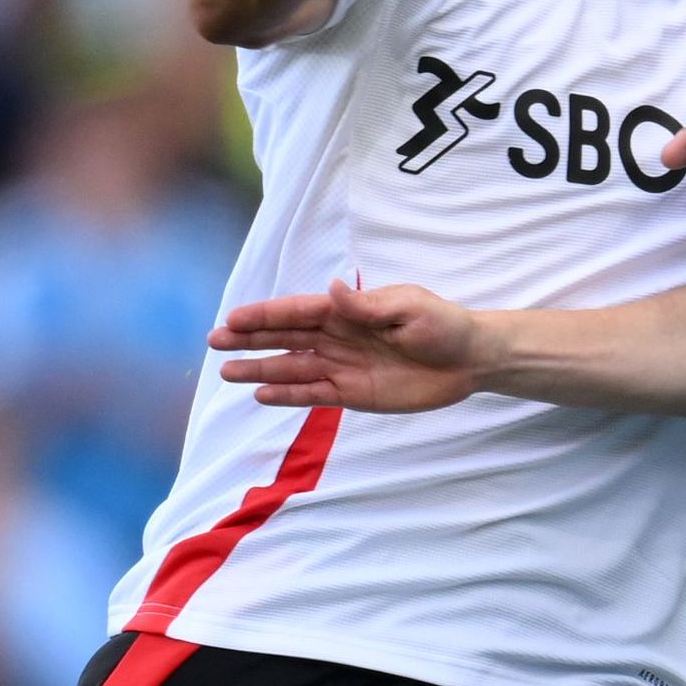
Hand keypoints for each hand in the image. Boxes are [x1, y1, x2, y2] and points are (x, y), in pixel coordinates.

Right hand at [210, 280, 485, 411]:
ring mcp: (343, 365)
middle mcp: (339, 337)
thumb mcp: (409, 309)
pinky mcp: (354, 393)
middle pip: (286, 338)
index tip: (232, 319)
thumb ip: (366, 306)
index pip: (298, 311)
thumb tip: (331, 289)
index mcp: (349, 311)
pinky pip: (314, 394)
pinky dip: (289, 395)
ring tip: (227, 373)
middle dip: (250, 339)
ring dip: (261, 370)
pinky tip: (261, 395)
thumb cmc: (442, 326)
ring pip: (293, 367)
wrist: (470, 360)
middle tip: (215, 342)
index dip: (265, 315)